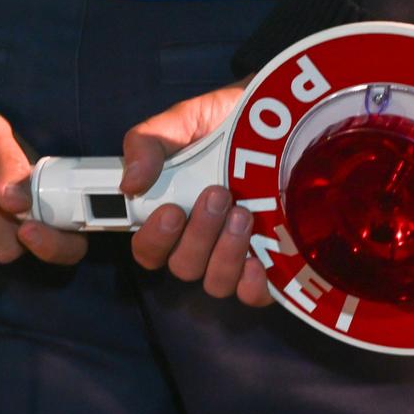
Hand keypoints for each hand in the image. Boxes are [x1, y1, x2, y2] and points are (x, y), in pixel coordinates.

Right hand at [123, 81, 270, 306]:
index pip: (148, 250)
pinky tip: (259, 260)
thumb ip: (147, 142)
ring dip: (226, 253)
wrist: (283, 119)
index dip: (154, 241)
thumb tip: (129, 183)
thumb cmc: (226, 122)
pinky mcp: (272, 263)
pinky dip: (252, 285)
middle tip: (219, 195)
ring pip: (216, 282)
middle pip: (184, 267)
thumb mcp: (182, 120)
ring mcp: (235, 255)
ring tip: (243, 214)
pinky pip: (253, 295)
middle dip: (199, 235)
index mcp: (170, 214)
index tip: (171, 211)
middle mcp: (200, 242)